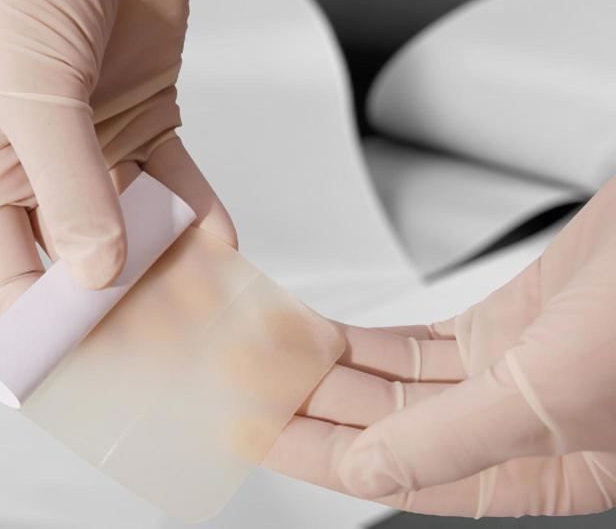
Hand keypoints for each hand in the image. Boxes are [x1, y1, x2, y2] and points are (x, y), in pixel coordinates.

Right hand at [0, 0, 235, 314]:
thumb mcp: (34, 91)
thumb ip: (67, 184)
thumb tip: (96, 271)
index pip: (7, 270)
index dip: (43, 318)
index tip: (84, 356)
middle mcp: (39, 169)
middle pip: (76, 260)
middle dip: (115, 301)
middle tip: (157, 343)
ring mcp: (96, 148)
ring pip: (133, 229)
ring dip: (166, 265)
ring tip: (199, 305)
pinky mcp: (147, 121)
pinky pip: (176, 185)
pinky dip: (196, 216)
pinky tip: (217, 246)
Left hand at [265, 178, 615, 516]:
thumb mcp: (561, 387)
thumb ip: (456, 440)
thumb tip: (364, 474)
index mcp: (544, 467)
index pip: (399, 474)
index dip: (315, 456)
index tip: (249, 434)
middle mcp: (522, 427)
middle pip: (384, 427)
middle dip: (306, 407)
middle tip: (235, 386)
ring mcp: (512, 373)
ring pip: (394, 384)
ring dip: (325, 371)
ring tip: (260, 358)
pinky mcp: (508, 323)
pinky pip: (413, 343)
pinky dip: (362, 339)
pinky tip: (318, 337)